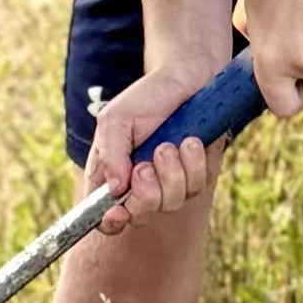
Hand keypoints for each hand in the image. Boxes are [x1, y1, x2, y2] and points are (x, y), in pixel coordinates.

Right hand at [86, 54, 231, 233]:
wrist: (187, 79)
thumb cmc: (147, 98)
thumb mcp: (117, 120)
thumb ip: (111, 154)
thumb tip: (114, 191)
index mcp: (113, 175)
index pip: (106, 216)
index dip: (110, 223)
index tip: (118, 213)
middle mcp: (141, 185)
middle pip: (140, 216)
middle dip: (145, 194)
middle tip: (145, 165)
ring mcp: (170, 183)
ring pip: (171, 203)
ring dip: (171, 172)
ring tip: (170, 144)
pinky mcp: (196, 176)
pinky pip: (197, 186)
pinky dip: (193, 163)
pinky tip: (190, 141)